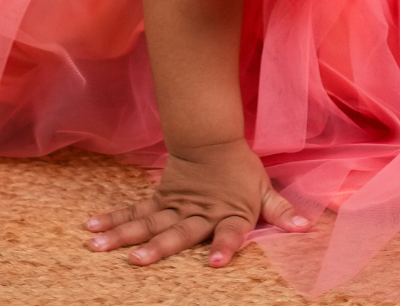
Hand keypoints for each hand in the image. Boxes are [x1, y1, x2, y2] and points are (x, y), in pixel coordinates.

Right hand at [86, 137, 308, 266]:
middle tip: (137, 261)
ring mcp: (174, 206)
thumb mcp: (263, 189)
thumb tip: (306, 228)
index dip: (224, 247)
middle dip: (158, 247)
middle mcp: (198, 213)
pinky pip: (135, 211)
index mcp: (227, 214)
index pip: (228, 234)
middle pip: (177, 233)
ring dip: (124, 235)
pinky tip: (93, 227)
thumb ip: (280, 212)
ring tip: (99, 247)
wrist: (211, 138)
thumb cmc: (240, 170)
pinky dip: (114, 218)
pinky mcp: (159, 200)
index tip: (215, 262)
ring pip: (147, 223)